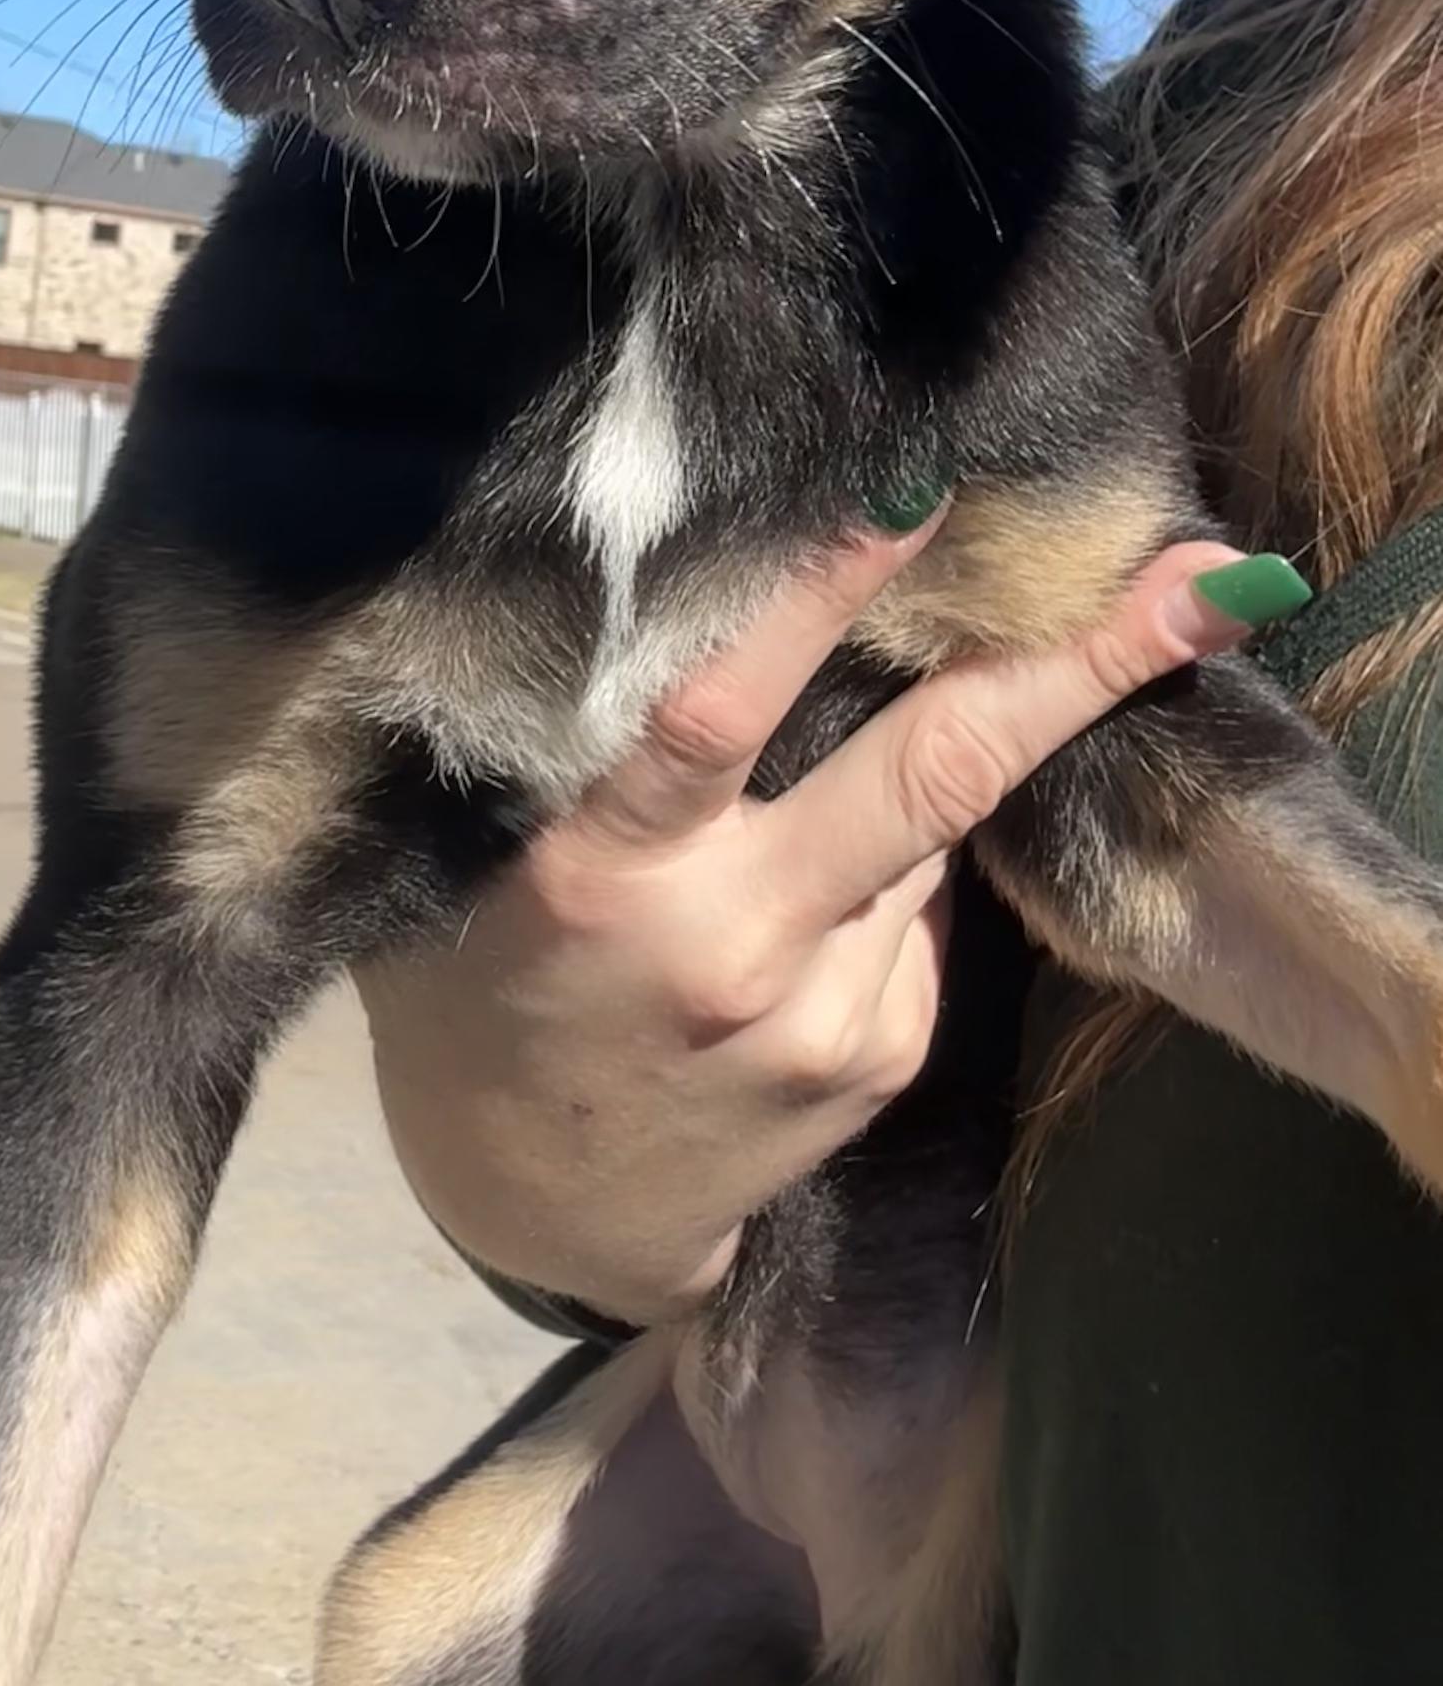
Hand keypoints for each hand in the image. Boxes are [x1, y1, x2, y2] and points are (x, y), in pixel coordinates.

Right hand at [358, 524, 1256, 1330]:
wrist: (533, 1202)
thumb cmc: (489, 970)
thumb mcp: (493, 844)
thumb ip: (596, 743)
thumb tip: (737, 597)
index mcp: (602, 867)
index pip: (720, 707)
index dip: (822, 593)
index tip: (919, 488)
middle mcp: (729, 941)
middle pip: (931, 774)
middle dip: (1078, 665)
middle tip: (1201, 576)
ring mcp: (821, 1015)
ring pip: (932, 828)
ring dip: (937, 756)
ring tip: (883, 735)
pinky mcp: (876, 1060)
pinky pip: (918, 909)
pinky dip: (894, 862)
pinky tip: (815, 885)